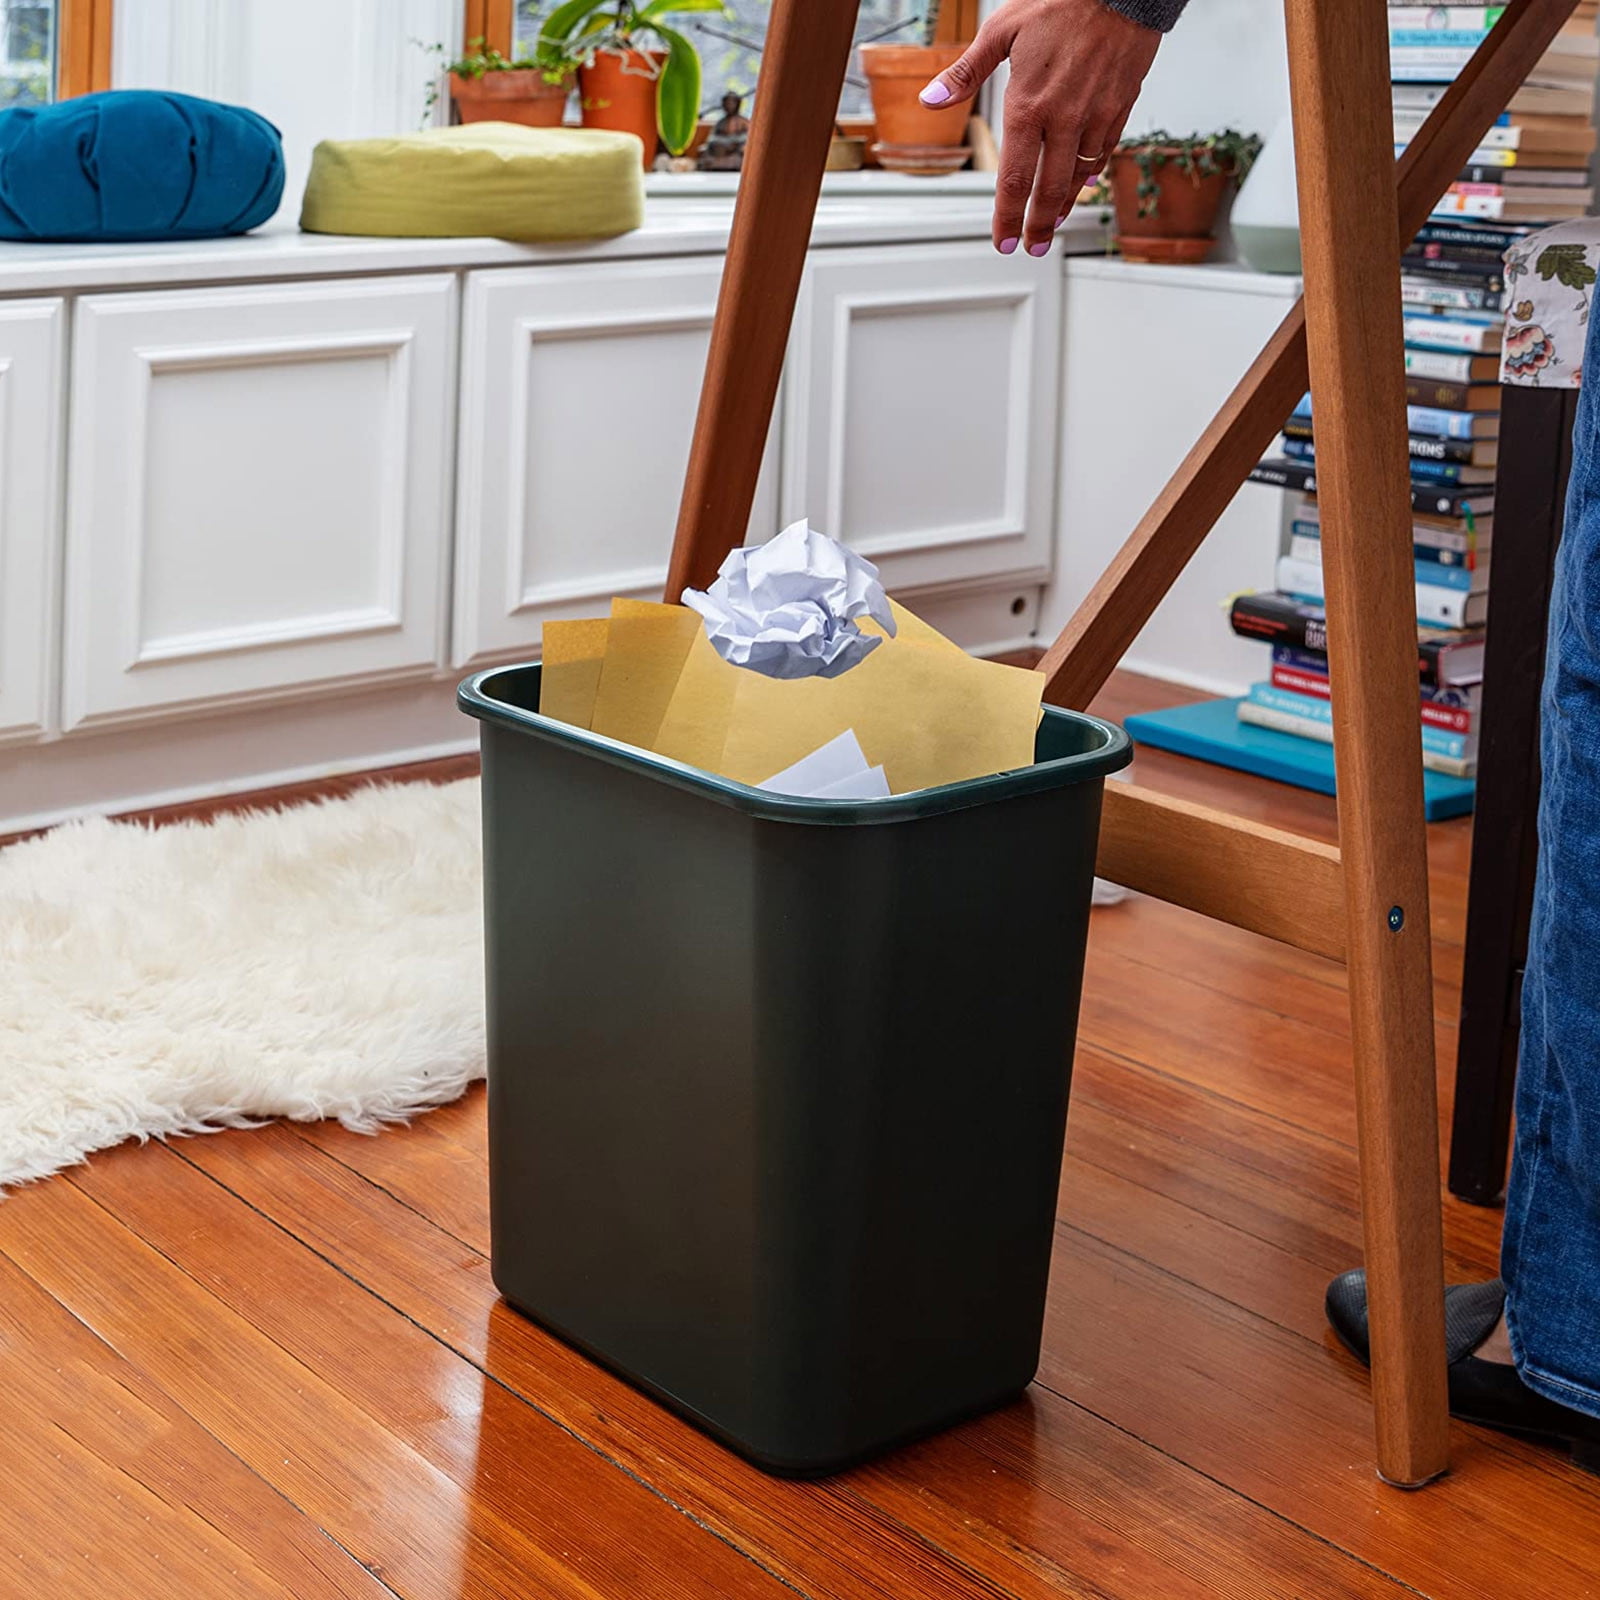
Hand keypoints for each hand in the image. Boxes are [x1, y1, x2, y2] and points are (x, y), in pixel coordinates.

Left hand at [919, 0, 1161, 256]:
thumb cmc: (1060, 0)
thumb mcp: (1002, 30)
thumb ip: (966, 73)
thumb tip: (930, 99)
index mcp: (1028, 106)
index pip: (1014, 179)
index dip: (1007, 217)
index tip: (1003, 241)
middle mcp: (1063, 119)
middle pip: (1047, 190)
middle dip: (1037, 226)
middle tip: (1030, 248)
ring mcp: (1094, 116)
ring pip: (1077, 177)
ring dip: (1063, 205)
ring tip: (1051, 225)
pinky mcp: (1119, 108)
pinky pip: (1101, 153)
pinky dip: (1088, 174)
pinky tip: (1079, 185)